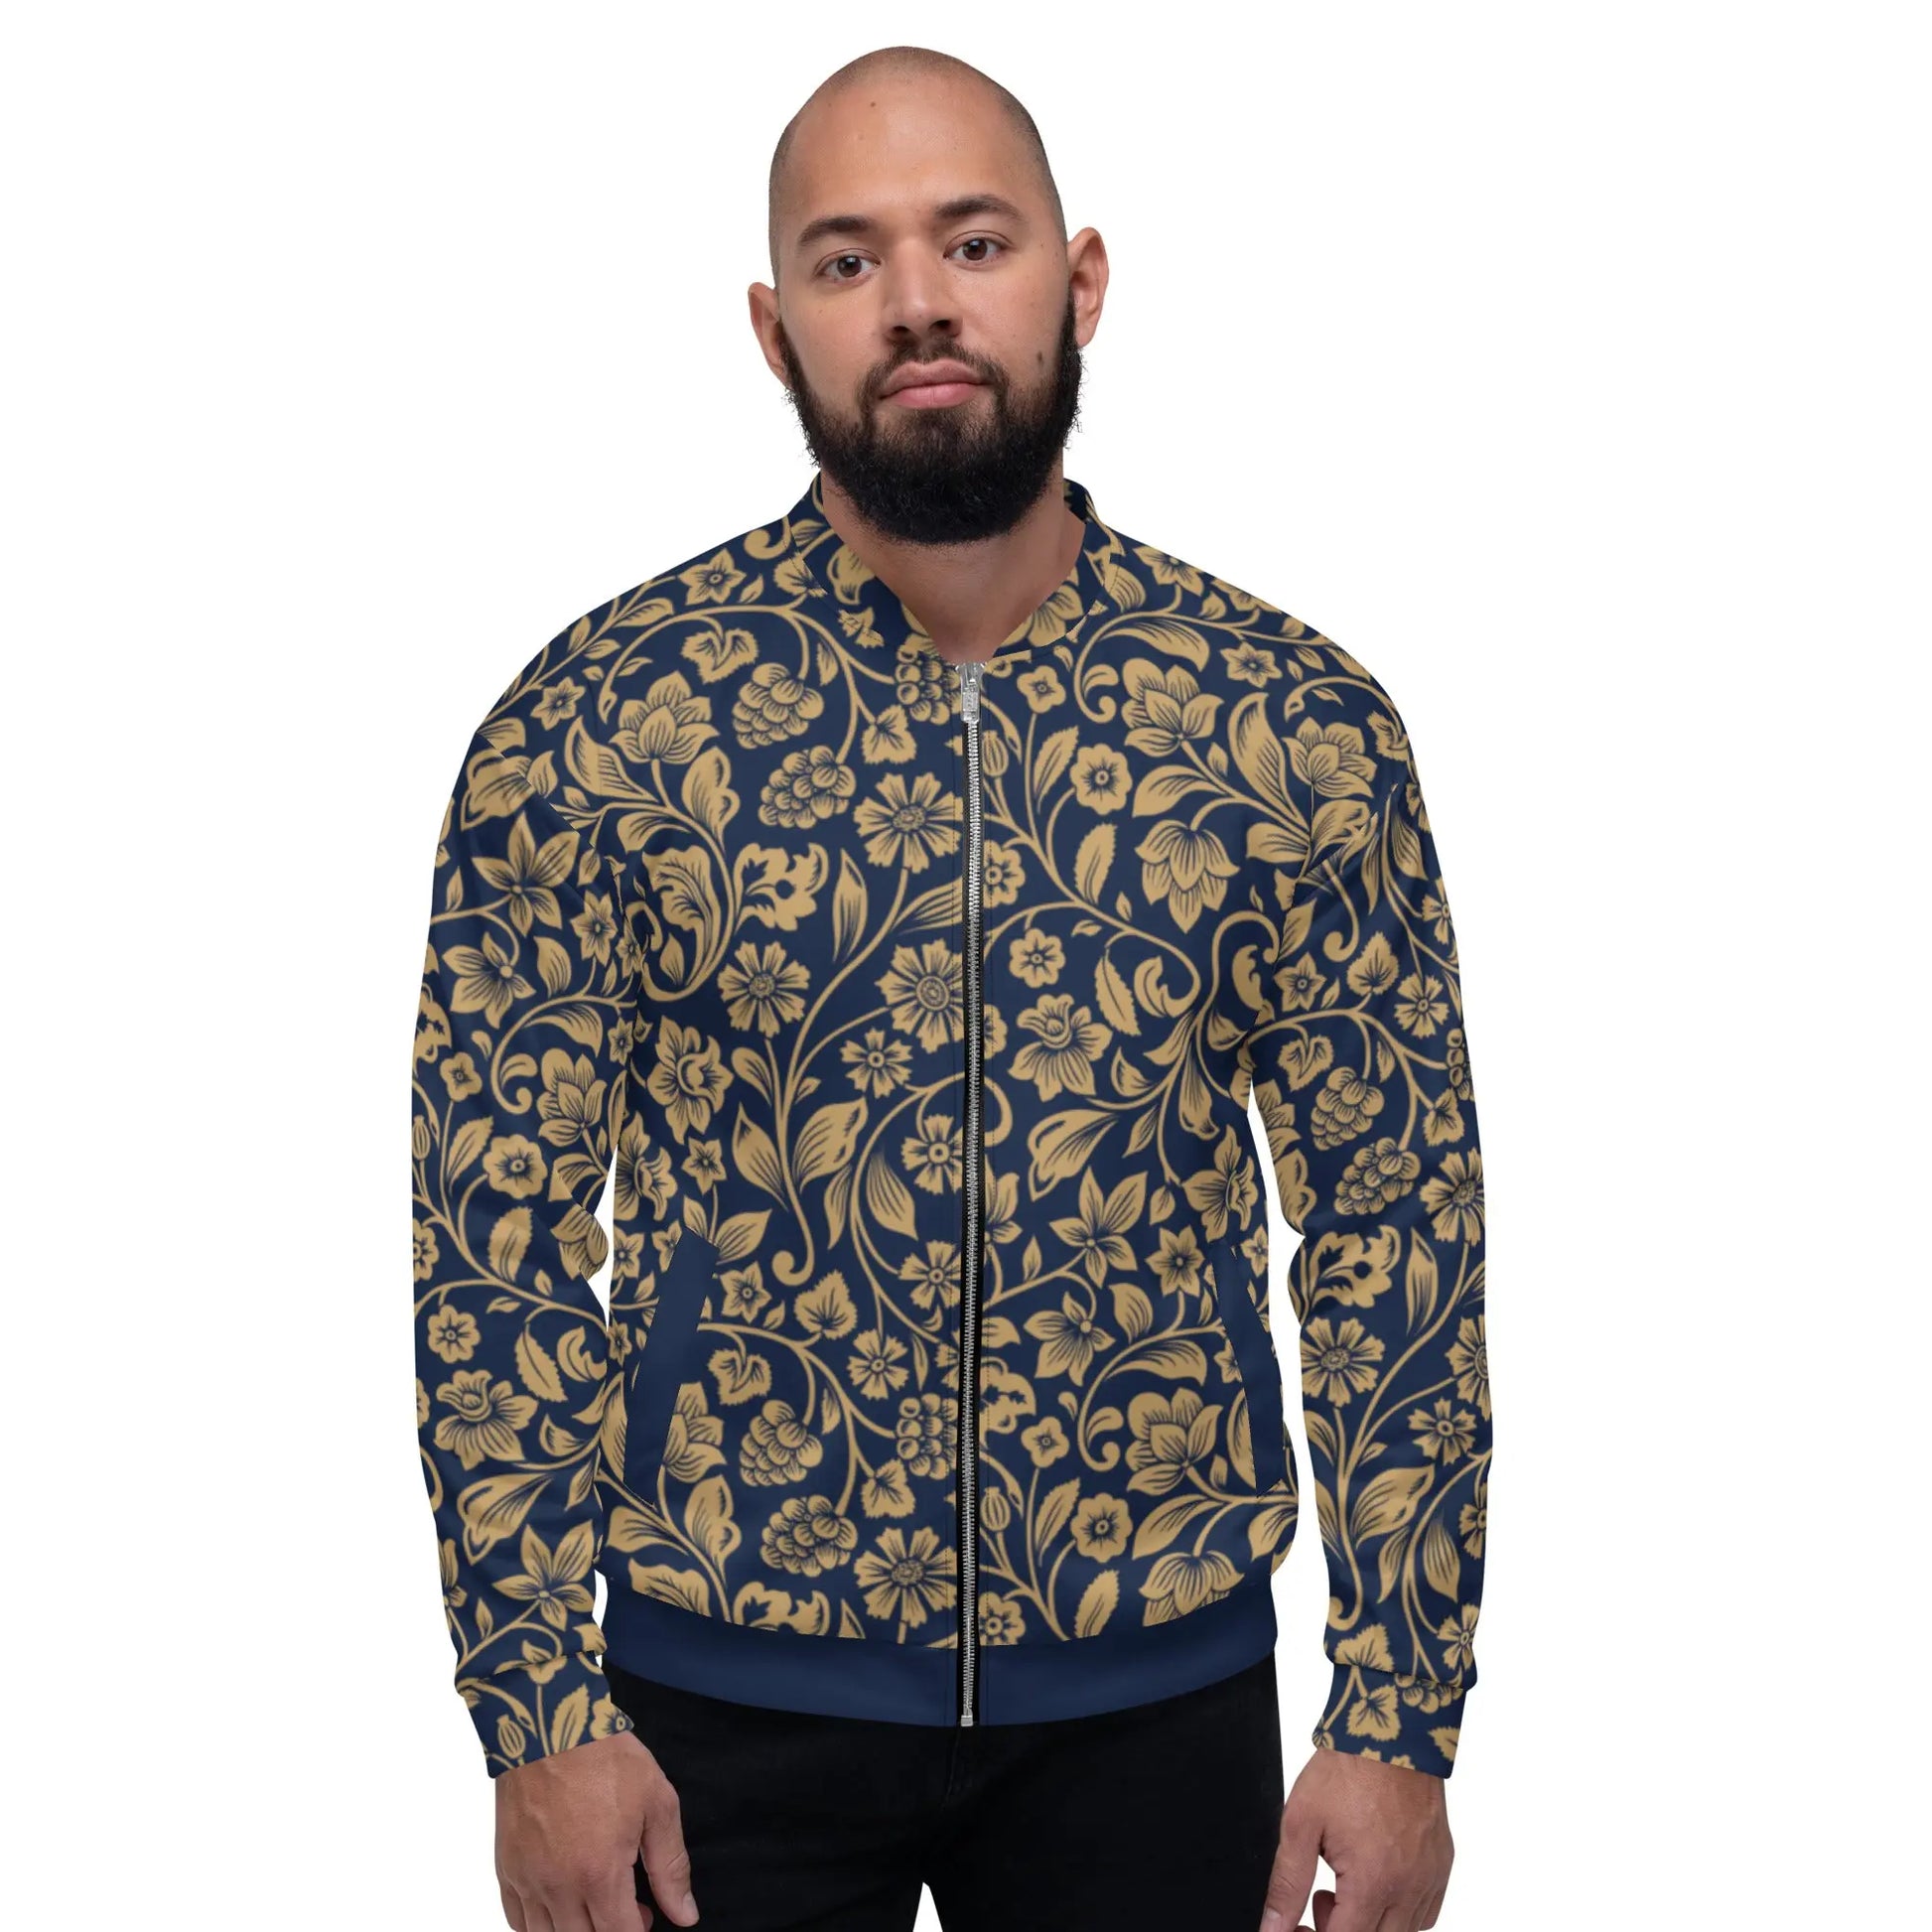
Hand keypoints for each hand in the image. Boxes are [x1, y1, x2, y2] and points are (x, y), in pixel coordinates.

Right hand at [494, 1729, 699, 1929]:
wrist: (549, 1726)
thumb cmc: (604, 1758)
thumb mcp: (657, 1804)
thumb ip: (670, 1865)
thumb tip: (684, 1914)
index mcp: (599, 1874)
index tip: (647, 1916)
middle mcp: (558, 1887)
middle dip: (608, 1931)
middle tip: (625, 1907)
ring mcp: (527, 1880)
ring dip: (575, 1930)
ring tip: (594, 1903)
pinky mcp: (506, 1868)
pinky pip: (517, 1920)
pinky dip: (539, 1924)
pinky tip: (560, 1903)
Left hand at [1259, 1748, 1452, 1931]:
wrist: (1389, 1733)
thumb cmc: (1347, 1771)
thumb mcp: (1300, 1824)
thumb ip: (1287, 1884)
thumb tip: (1273, 1927)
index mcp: (1372, 1882)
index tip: (1300, 1921)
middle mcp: (1409, 1888)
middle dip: (1341, 1929)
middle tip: (1322, 1896)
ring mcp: (1431, 1878)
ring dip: (1372, 1923)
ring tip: (1348, 1884)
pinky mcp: (1442, 1866)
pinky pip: (1426, 1913)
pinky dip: (1400, 1911)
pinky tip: (1378, 1881)